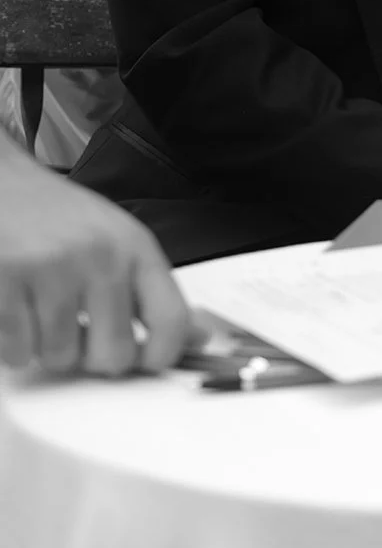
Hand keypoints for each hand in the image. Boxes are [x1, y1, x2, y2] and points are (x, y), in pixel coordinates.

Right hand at [0, 147, 200, 373]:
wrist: (5, 185)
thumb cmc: (60, 217)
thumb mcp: (118, 239)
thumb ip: (152, 290)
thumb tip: (195, 336)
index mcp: (135, 247)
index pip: (171, 319)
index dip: (163, 355)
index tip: (149, 362)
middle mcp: (100, 256)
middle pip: (115, 355)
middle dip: (94, 357)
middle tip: (80, 333)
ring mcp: (53, 268)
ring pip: (60, 358)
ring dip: (48, 347)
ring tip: (44, 310)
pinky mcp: (7, 280)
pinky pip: (18, 352)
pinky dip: (15, 344)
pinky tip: (18, 309)